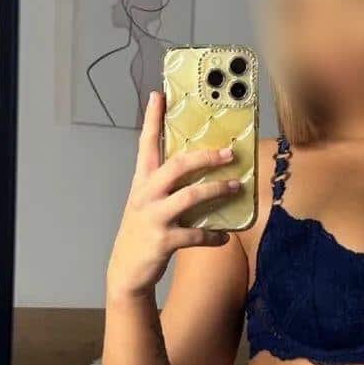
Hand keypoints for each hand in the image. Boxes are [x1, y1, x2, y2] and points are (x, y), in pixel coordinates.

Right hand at [106, 90, 238, 300]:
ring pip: (190, 196)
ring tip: (237, 188)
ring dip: (217, 191)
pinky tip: (225, 237)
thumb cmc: (143, 230)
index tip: (159, 95)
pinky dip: (213, 236)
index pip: (146, 144)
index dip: (152, 119)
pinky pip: (196, 234)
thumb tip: (200, 167)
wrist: (126, 269)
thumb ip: (166, 184)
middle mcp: (146, 194)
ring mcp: (154, 216)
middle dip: (206, 158)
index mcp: (142, 180)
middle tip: (229, 153)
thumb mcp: (148, 201)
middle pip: (177, 166)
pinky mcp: (163, 240)